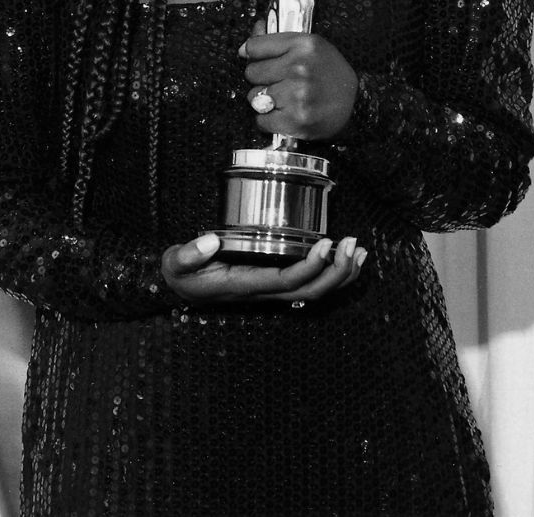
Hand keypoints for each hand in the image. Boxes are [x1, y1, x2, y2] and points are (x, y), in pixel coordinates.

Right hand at [161, 232, 366, 305]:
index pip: (286, 281)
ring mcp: (273, 291)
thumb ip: (187, 254)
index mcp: (245, 285)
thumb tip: (208, 241)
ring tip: (358, 249)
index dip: (310, 266)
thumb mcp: (175, 263)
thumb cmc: (182, 275)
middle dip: (336, 271)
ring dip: (342, 274)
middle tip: (351, 242)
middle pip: (311, 292)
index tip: (325, 243)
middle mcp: (265, 293)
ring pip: (316, 292)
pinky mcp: (277, 283)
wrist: (182, 289)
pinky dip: (334, 273)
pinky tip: (348, 257)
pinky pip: (312, 285)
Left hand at [240, 32, 358, 140]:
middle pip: (251, 72)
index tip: (259, 60)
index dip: (253, 55)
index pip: (254, 46)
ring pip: (254, 97)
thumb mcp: (311, 47)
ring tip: (284, 99)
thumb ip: (277, 42)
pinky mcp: (296, 120)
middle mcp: (299, 68)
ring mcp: (297, 95)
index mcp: (303, 45)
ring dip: (264, 101)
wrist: (357, 104)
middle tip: (279, 82)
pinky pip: (261, 120)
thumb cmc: (330, 74)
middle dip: (261, 79)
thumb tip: (243, 47)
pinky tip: (284, 114)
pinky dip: (269, 120)